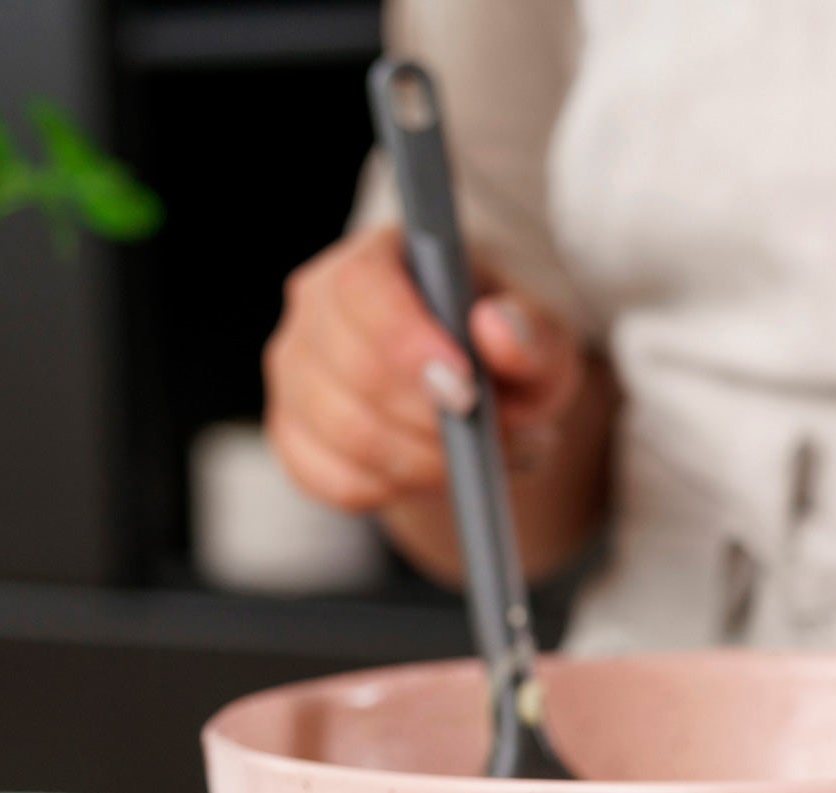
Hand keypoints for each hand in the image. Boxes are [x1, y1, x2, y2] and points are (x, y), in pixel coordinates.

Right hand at [263, 224, 583, 514]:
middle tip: (495, 439)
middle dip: (430, 421)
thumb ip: (530, 334)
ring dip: (423, 463)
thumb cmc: (505, 353)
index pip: (362, 289)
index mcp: (374, 257)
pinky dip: (395, 492)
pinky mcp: (295, 438)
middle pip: (352, 370)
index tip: (466, 390)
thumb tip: (495, 330)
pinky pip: (337, 483)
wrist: (477, 399)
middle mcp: (317, 308)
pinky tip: (434, 477)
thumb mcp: (540, 339)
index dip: (409, 344)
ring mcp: (297, 375)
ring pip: (346, 436)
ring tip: (481, 460)